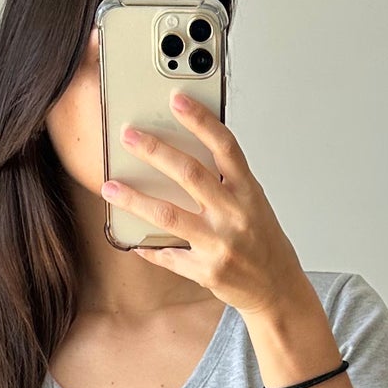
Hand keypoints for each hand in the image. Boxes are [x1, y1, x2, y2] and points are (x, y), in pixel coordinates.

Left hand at [100, 97, 311, 328]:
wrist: (277, 288)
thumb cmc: (262, 241)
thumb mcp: (253, 204)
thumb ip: (225, 181)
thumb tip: (184, 154)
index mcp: (248, 192)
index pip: (224, 146)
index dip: (200, 120)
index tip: (177, 99)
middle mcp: (235, 215)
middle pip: (190, 174)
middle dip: (155, 151)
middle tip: (129, 136)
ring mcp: (221, 245)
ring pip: (169, 215)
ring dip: (135, 200)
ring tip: (110, 187)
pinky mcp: (207, 272)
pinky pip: (168, 256)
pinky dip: (148, 249)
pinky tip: (132, 241)